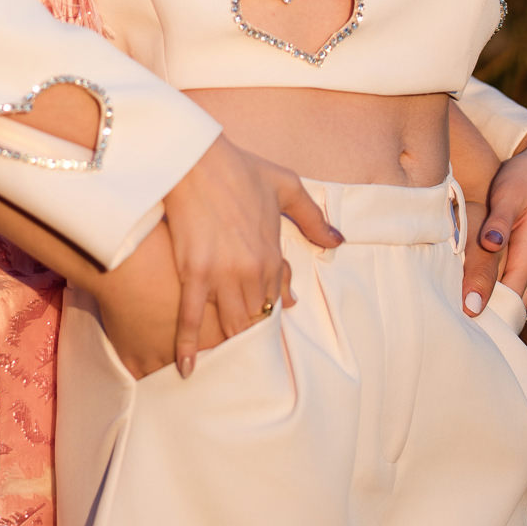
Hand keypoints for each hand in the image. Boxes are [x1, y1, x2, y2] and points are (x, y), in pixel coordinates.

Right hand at [162, 136, 343, 377]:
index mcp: (273, 255)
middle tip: (242, 360)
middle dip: (247, 337)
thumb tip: (338, 241)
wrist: (197, 157)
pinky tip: (188, 368)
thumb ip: (314, 218)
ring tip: (221, 368)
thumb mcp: (287, 187)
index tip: (260, 327)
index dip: (266, 315)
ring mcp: (222, 275)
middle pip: (252, 319)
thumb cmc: (240, 168)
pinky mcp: (193, 271)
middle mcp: (252, 272)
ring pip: (228, 324)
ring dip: (225, 346)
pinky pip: (190, 317)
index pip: (275, 300)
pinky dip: (188, 345)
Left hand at [462, 128, 526, 320]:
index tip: (459, 322)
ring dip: (493, 306)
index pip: (509, 297)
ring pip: (516, 297)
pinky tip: (474, 294)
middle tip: (452, 326)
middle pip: (513, 304)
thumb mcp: (508, 194)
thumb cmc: (526, 178)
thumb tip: (489, 244)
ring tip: (458, 317)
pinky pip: (517, 285)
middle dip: (488, 315)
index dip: (486, 310)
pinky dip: (499, 293)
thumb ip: (499, 222)